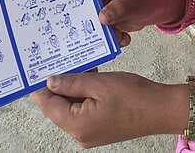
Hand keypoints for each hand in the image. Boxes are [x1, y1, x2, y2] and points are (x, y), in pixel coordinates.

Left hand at [30, 71, 185, 147]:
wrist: (162, 109)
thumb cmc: (135, 97)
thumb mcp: (100, 83)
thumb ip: (72, 82)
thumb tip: (50, 81)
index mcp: (77, 125)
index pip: (48, 105)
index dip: (40, 87)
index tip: (33, 70)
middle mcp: (80, 134)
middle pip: (58, 107)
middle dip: (57, 84)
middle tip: (55, 60)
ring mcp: (90, 132)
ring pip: (71, 106)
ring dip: (72, 86)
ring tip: (75, 64)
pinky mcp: (99, 127)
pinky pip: (83, 109)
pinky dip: (83, 93)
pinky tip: (89, 76)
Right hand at [93, 0, 185, 46]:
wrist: (156, 6)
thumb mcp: (132, 2)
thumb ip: (117, 9)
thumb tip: (102, 18)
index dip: (82, 8)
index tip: (84, 21)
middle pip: (86, 13)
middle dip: (94, 26)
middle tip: (102, 34)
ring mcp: (101, 9)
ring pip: (94, 26)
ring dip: (106, 35)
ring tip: (119, 36)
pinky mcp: (106, 21)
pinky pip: (103, 34)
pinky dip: (112, 39)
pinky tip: (123, 37)